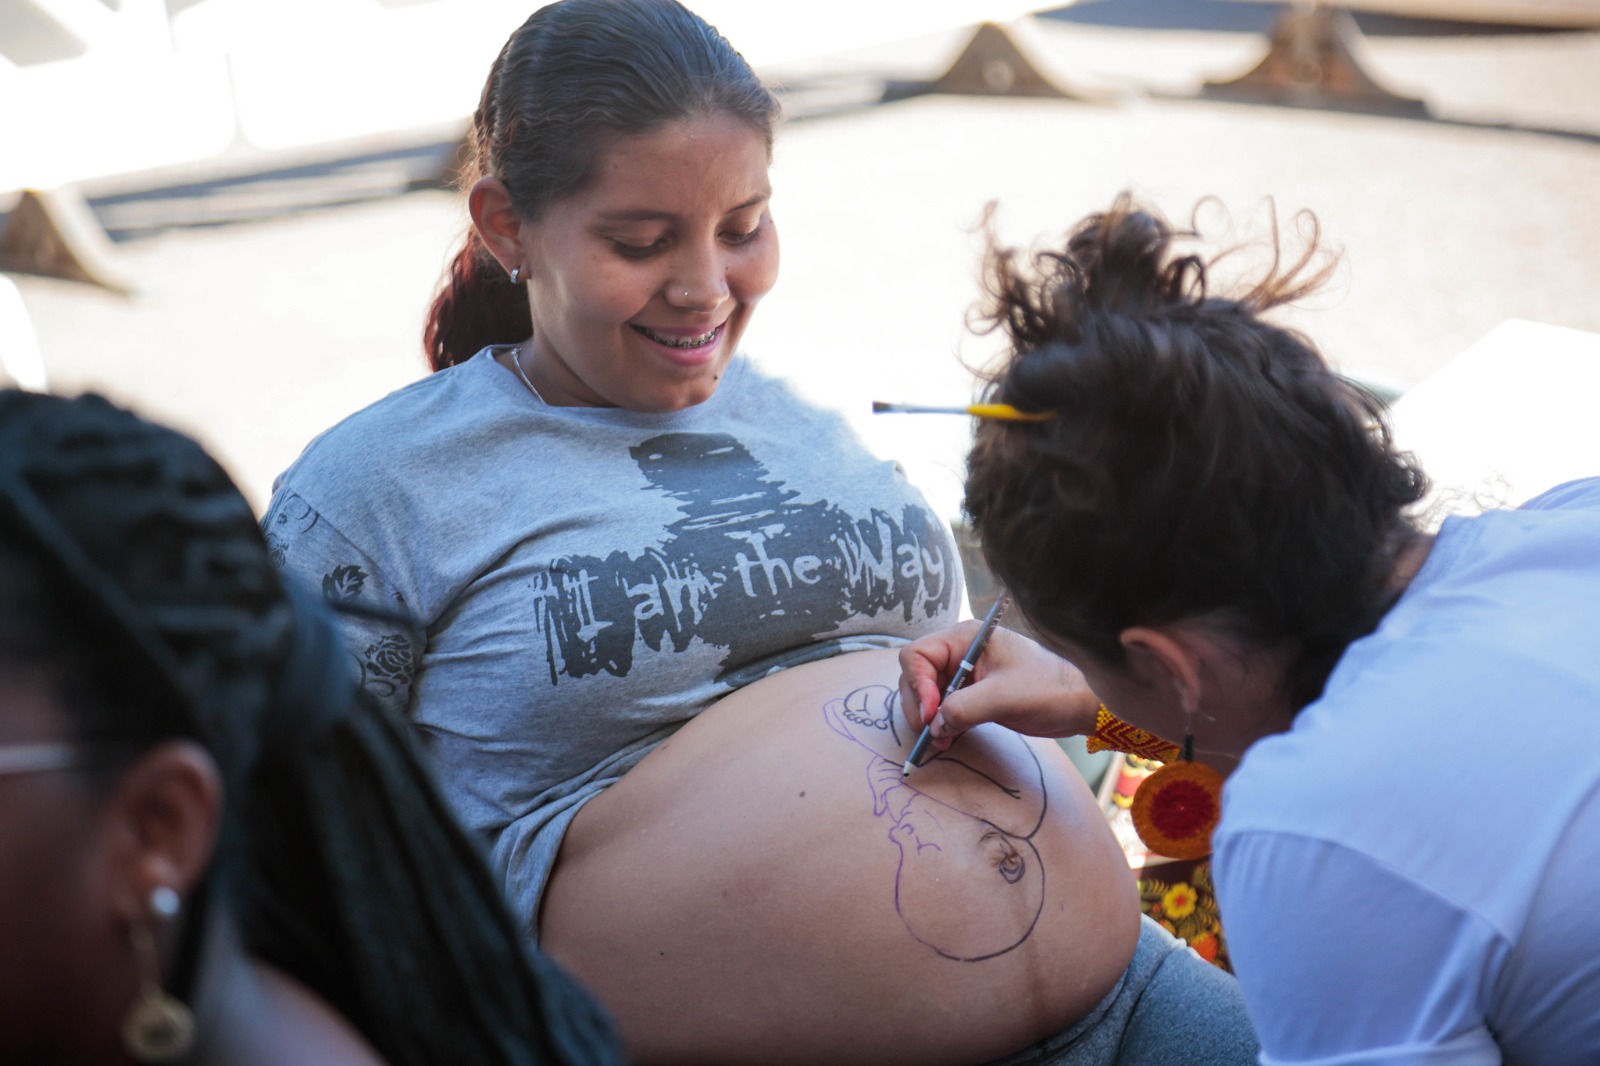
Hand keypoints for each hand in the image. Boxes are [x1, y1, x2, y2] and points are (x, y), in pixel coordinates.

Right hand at [897, 624, 1100, 753]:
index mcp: (966, 638)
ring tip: (941, 740)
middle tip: (931, 732)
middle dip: (920, 704)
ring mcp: (967, 672)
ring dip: (929, 718)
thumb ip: (962, 709)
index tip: (930, 714)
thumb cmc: (1048, 689)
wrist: (1080, 703)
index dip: (917, 685)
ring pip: (928, 693)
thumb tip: (933, 726)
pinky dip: (942, 723)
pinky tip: (948, 739)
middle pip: (917, 674)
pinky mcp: (974, 692)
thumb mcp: (1003, 698)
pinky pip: (945, 706)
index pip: (918, 655)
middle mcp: (961, 651)